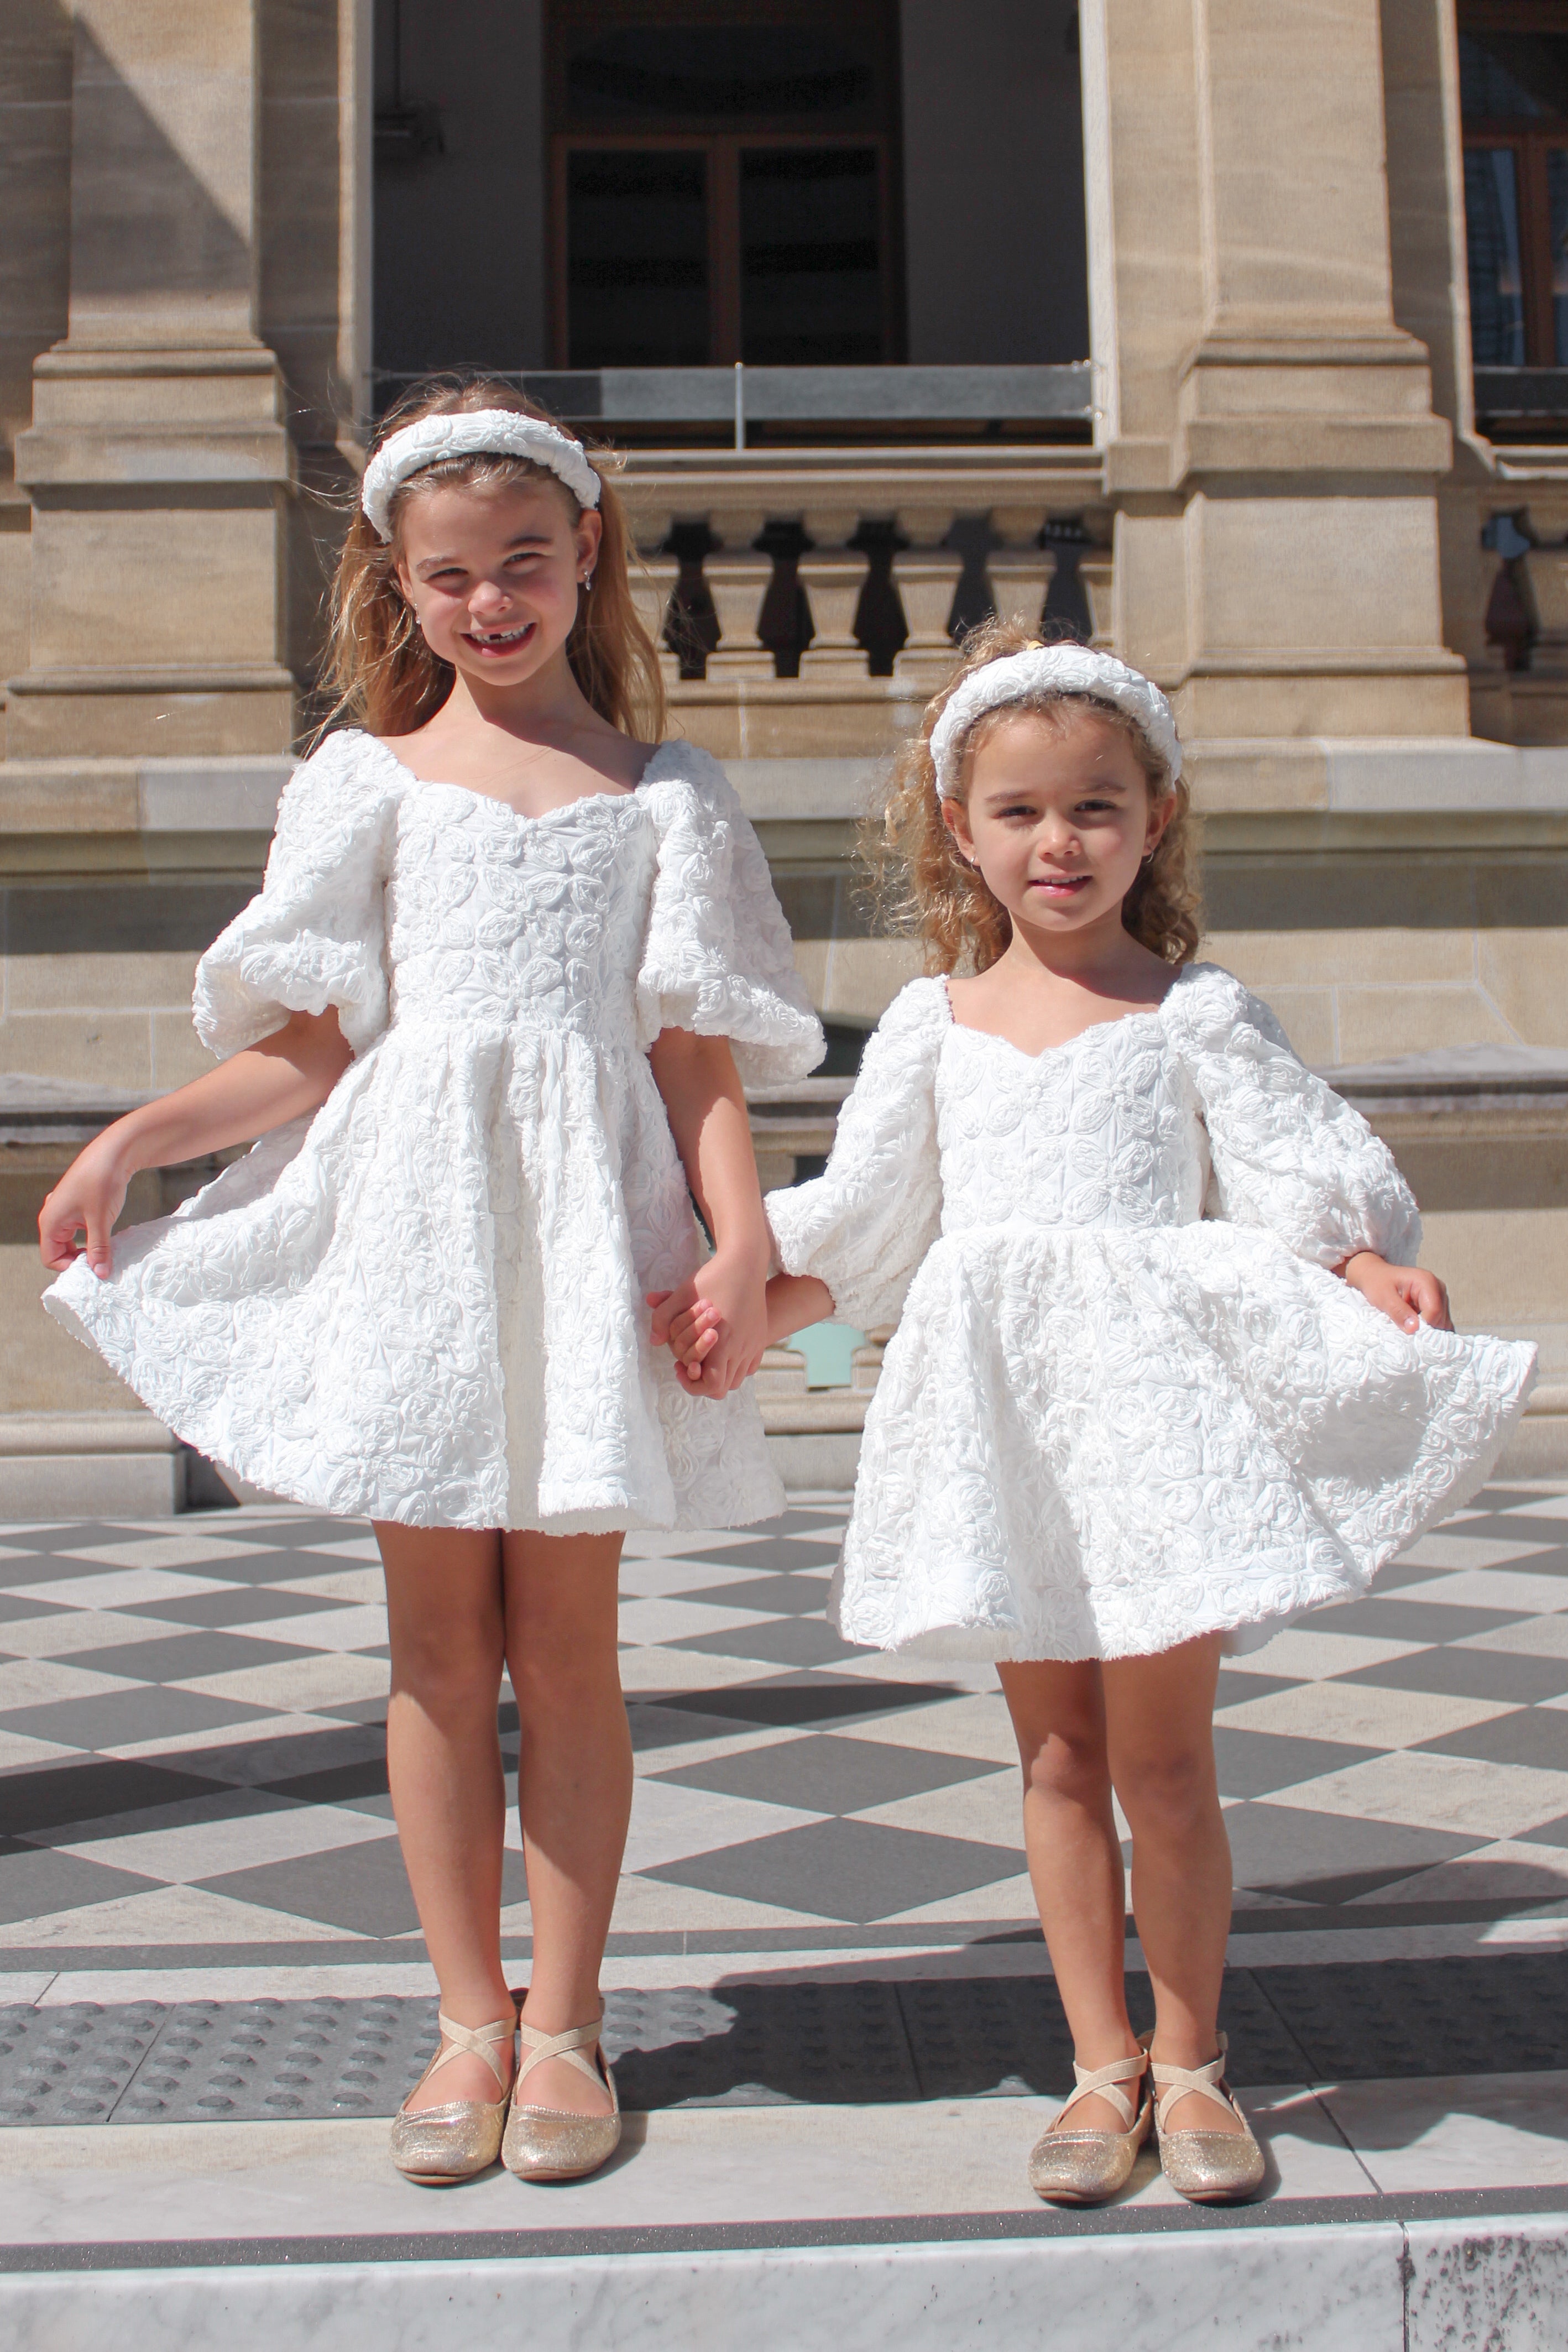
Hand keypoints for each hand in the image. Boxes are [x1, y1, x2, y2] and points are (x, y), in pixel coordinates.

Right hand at [39, 1135, 133, 1278]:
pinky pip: (79, 1228)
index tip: (94, 1267)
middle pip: (60, 1250)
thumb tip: (100, 1274)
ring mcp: (64, 1209)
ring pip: (71, 1240)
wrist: (114, 1152)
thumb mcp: (101, 1221)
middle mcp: (53, 1216)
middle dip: (80, 1259)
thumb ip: (99, 1249)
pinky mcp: (77, 1204)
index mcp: (50, 1222)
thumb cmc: (101, 1182)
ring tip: (108, 1249)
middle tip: (103, 1262)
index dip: (71, 1267)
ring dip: (88, 1247)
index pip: (51, 1258)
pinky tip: (108, 1234)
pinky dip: (91, 1235)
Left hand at [648, 1251, 767, 1397]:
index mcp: (721, 1343)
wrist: (745, 1262)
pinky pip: (749, 1366)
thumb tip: (654, 1340)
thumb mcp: (683, 1295)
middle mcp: (740, 1349)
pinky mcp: (760, 1338)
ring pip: (736, 1379)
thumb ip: (664, 1318)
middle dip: (702, 1383)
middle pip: (722, 1388)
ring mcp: (753, 1345)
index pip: (710, 1384)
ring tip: (704, 1359)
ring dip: (718, 1375)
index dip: (692, 1383)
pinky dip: (735, 1367)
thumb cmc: (713, 1278)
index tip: (679, 1367)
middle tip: (690, 1365)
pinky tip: (722, 1352)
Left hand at [1340, 1252, 1452, 1333]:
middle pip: (1440, 1318)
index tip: (1408, 1334)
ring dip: (1426, 1330)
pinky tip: (1414, 1328)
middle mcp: (1438, 1288)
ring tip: (1407, 1328)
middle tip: (1405, 1332)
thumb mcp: (1383, 1297)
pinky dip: (1428, 1329)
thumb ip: (1398, 1312)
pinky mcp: (1437, 1305)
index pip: (1434, 1310)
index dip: (1423, 1326)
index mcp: (1426, 1281)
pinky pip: (1439, 1322)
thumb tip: (1414, 1328)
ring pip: (1442, 1322)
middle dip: (1425, 1329)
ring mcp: (1439, 1297)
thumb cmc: (1377, 1283)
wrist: (1374, 1275)